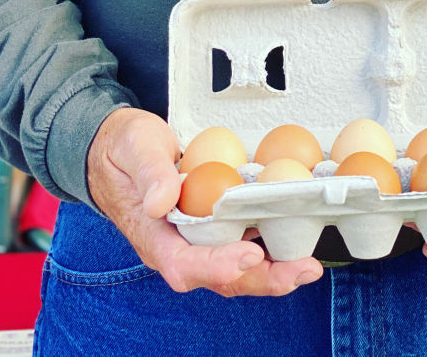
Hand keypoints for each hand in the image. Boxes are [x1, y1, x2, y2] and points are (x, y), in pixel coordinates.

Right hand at [86, 107, 323, 296]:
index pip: (185, 265)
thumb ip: (150, 172)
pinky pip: (241, 246)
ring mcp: (195, 241)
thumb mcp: (136, 148)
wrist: (118, 149)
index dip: (218, 266)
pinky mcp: (211, 229)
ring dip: (273, 271)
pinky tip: (294, 241)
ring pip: (236, 269)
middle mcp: (177, 247)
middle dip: (264, 279)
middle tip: (303, 270)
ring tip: (308, 266)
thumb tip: (162, 199)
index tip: (249, 255)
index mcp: (154, 236)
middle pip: (220, 278)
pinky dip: (269, 249)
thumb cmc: (124, 149)